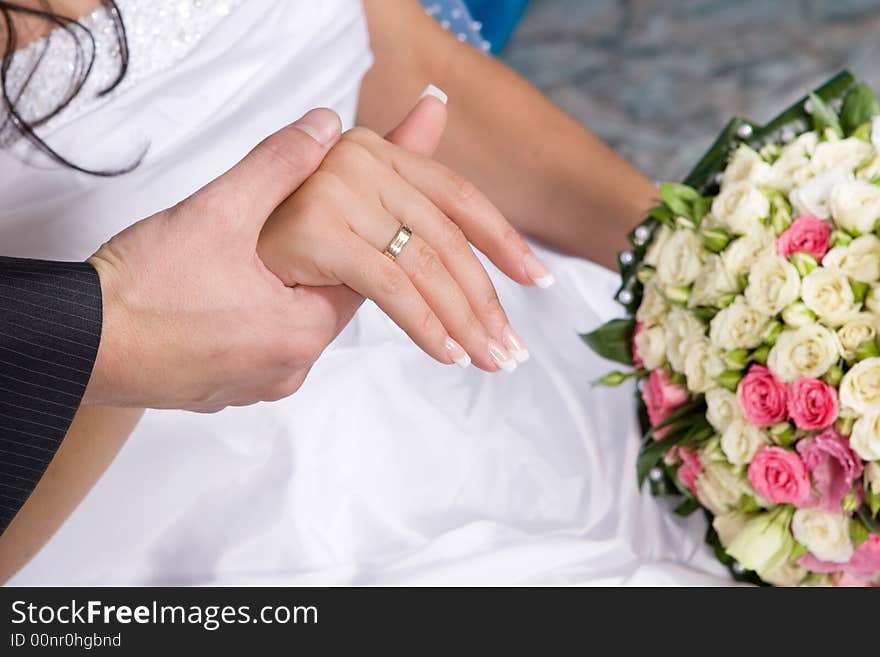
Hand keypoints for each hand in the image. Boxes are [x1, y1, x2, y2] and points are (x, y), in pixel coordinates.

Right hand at [84, 109, 360, 410]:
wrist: (79, 346)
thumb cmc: (143, 290)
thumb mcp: (219, 210)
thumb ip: (279, 164)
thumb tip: (325, 126)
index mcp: (301, 334)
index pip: (360, 281)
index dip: (354, 239)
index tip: (345, 211)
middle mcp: (286, 371)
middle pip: (325, 305)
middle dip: (315, 264)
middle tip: (299, 227)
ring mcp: (253, 385)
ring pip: (288, 327)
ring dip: (282, 293)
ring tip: (258, 258)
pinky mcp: (221, 391)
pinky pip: (256, 349)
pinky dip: (252, 320)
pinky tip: (227, 293)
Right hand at [259, 90, 554, 372]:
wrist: (197, 274)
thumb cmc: (265, 249)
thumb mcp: (340, 213)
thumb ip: (401, 171)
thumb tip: (436, 105)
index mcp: (371, 151)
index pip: (457, 198)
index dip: (503, 239)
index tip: (538, 278)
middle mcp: (357, 159)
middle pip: (445, 239)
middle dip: (484, 301)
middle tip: (513, 348)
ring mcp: (336, 190)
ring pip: (423, 265)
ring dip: (462, 321)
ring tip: (489, 359)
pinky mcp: (317, 230)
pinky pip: (390, 285)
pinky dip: (425, 324)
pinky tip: (449, 353)